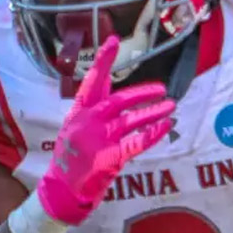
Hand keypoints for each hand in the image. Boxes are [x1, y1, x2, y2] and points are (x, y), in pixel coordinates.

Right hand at [38, 36, 175, 224]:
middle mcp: (88, 122)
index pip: (92, 81)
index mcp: (78, 113)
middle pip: (118, 99)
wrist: (61, 191)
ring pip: (132, 120)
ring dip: (153, 111)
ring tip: (171, 105)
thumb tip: (106, 81)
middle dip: (142, 92)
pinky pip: (138, 141)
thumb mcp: (74, 129)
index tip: (113, 41)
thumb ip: (91, 107)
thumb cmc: (69, 159)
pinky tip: (166, 125)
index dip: (103, 60)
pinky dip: (154, 132)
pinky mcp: (111, 157)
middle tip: (161, 88)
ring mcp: (99, 140)